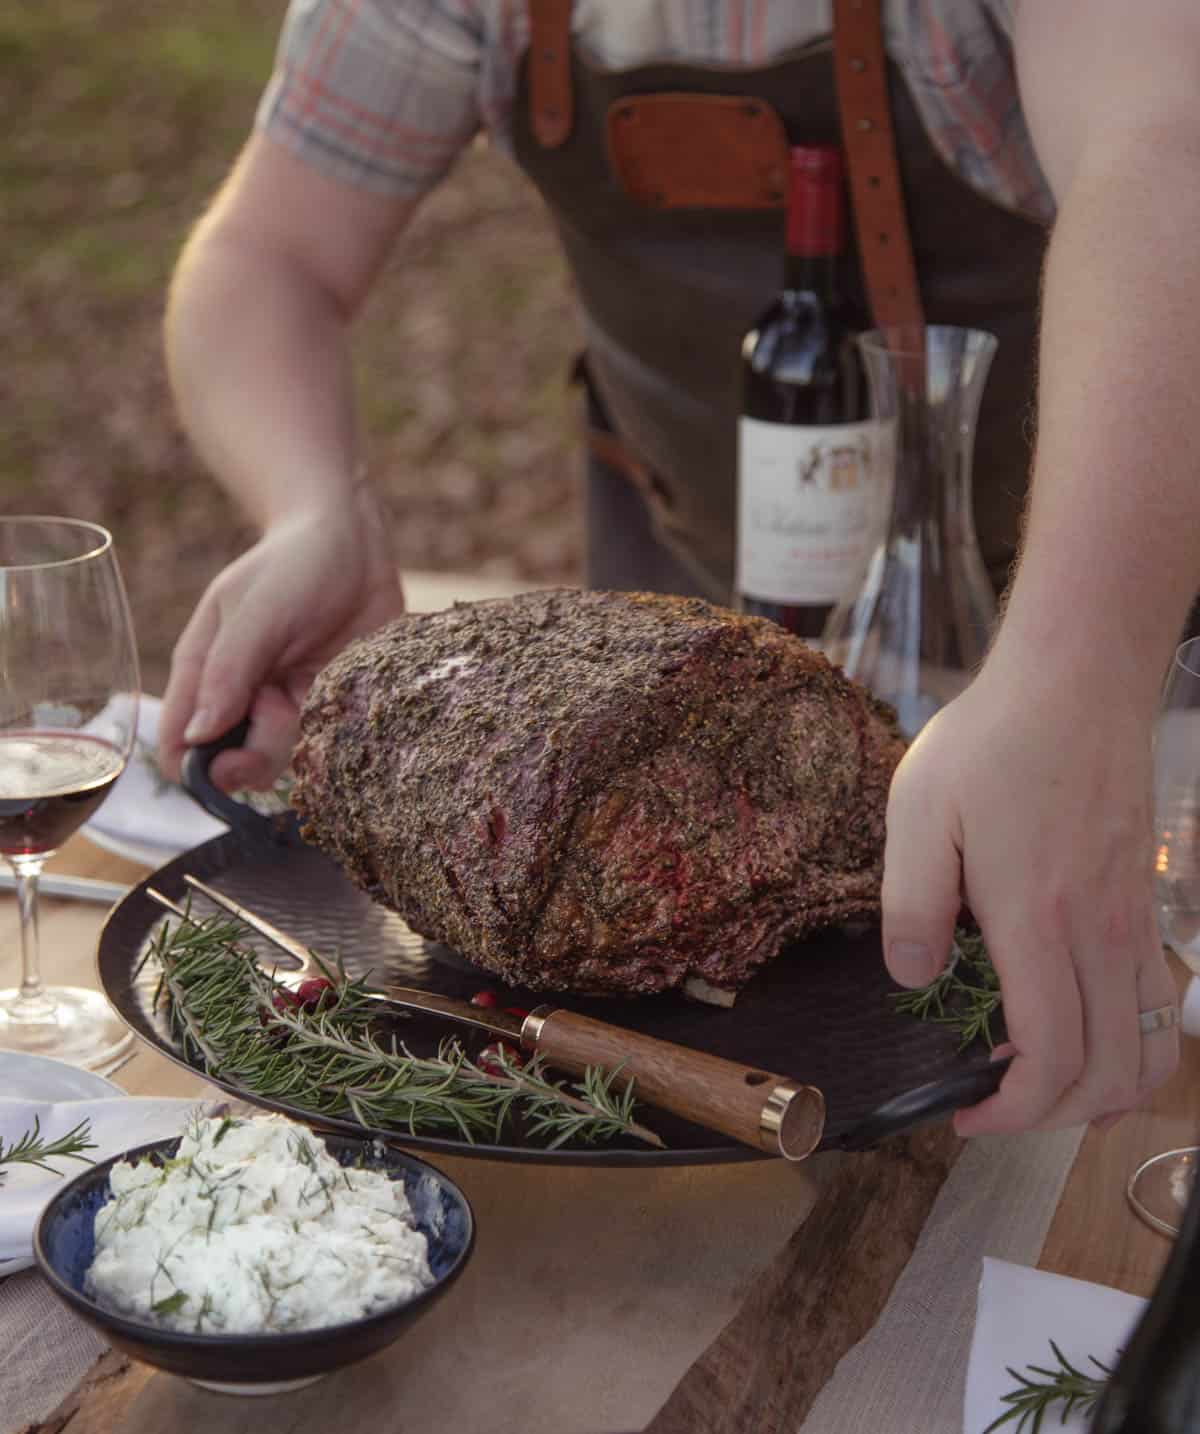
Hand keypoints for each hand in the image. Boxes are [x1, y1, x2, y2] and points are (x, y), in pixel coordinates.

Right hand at [159, 486, 403, 792]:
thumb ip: (228, 671)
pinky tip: (351, 704)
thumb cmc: (293, 566)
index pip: (180, 743)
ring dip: (301, 746)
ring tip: (322, 690)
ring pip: (285, 760)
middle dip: (252, 761)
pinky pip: (331, 746)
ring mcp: (291, 708)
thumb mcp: (256, 611)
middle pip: (233, 763)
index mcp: (206, 675)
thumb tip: (196, 737)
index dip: (191, 770)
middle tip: (279, 720)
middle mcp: (245, 701)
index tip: (218, 770)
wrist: (354, 542)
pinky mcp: (334, 709)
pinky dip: (340, 738)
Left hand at [881, 664, 1179, 1135]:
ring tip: (1043, 1086)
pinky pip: (1160, 1000)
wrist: (1076, 682)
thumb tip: (912, 978)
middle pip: (1109, 1072)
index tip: (966, 1113)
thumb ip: (912, 903)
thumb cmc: (992, 741)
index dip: (1013, 1110)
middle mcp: (1101, 931)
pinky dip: (1134, 1046)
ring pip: (1148, 1046)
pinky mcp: (1145, 901)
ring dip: (1104, 1090)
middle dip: (1054, 1116)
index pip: (1050, 1054)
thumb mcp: (919, 811)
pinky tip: (1087, 1035)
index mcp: (1037, 917)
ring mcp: (1134, 919)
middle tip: (994, 1105)